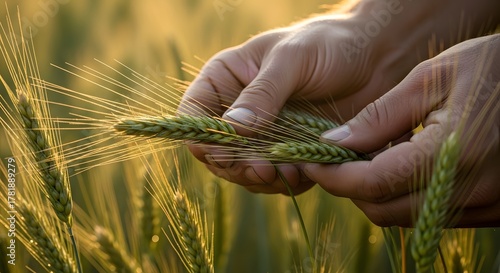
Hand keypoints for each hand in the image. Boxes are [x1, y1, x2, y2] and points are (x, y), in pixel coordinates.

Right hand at [179, 14, 412, 193]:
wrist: (374, 57)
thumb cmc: (328, 44)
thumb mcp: (292, 59)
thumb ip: (263, 93)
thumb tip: (232, 129)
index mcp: (226, 80)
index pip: (193, 115)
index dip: (200, 137)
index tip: (222, 149)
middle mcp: (238, 110)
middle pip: (216, 152)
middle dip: (236, 165)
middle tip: (262, 169)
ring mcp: (262, 134)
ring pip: (243, 170)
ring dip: (260, 178)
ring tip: (286, 172)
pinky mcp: (287, 152)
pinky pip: (274, 177)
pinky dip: (284, 182)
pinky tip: (301, 173)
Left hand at [304, 34, 499, 226]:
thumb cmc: (491, 67)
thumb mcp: (431, 79)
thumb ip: (380, 116)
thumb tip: (334, 142)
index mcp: (451, 152)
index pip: (372, 183)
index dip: (333, 176)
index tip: (311, 161)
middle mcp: (468, 188)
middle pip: (383, 209)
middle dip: (350, 187)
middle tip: (337, 157)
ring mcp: (485, 204)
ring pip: (405, 217)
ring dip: (377, 192)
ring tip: (373, 154)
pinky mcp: (492, 208)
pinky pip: (431, 214)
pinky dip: (405, 195)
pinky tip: (405, 163)